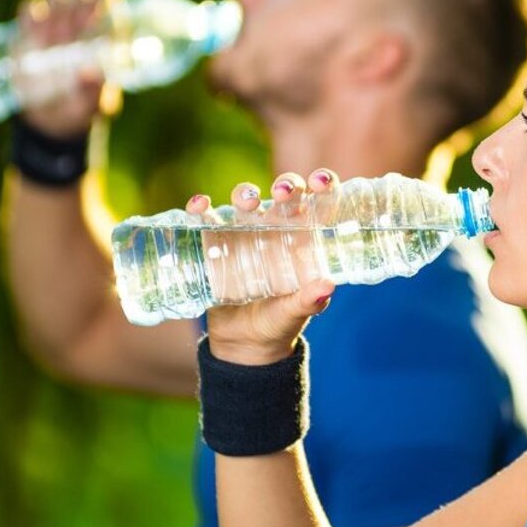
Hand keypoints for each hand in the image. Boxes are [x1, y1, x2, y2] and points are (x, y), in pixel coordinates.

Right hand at [15, 0, 124, 138]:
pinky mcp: (30, 31)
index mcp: (106, 38)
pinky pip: (30, 8)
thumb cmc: (81, 109)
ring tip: (54, 35)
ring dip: (56, 6)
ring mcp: (56, 26)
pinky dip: (31, 13)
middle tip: (73, 27)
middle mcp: (83, 26)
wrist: (50, 118)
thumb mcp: (91, 106)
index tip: (97, 12)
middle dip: (78, 4)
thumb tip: (88, 73)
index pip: (109, 4)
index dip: (103, 2)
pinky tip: (34, 32)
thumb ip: (93, 92)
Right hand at [196, 169, 339, 365]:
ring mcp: (245, 234)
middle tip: (282, 193)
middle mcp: (276, 230)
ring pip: (246, 201)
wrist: (243, 344)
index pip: (317, 204)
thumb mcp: (294, 313)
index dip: (322, 185)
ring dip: (245, 194)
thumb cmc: (278, 324)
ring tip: (246, 202)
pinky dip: (201, 209)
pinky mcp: (215, 243)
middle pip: (282, 194)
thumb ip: (310, 300)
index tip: (321, 182)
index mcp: (303, 240)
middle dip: (285, 185)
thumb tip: (327, 285)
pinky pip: (207, 219)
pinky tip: (199, 206)